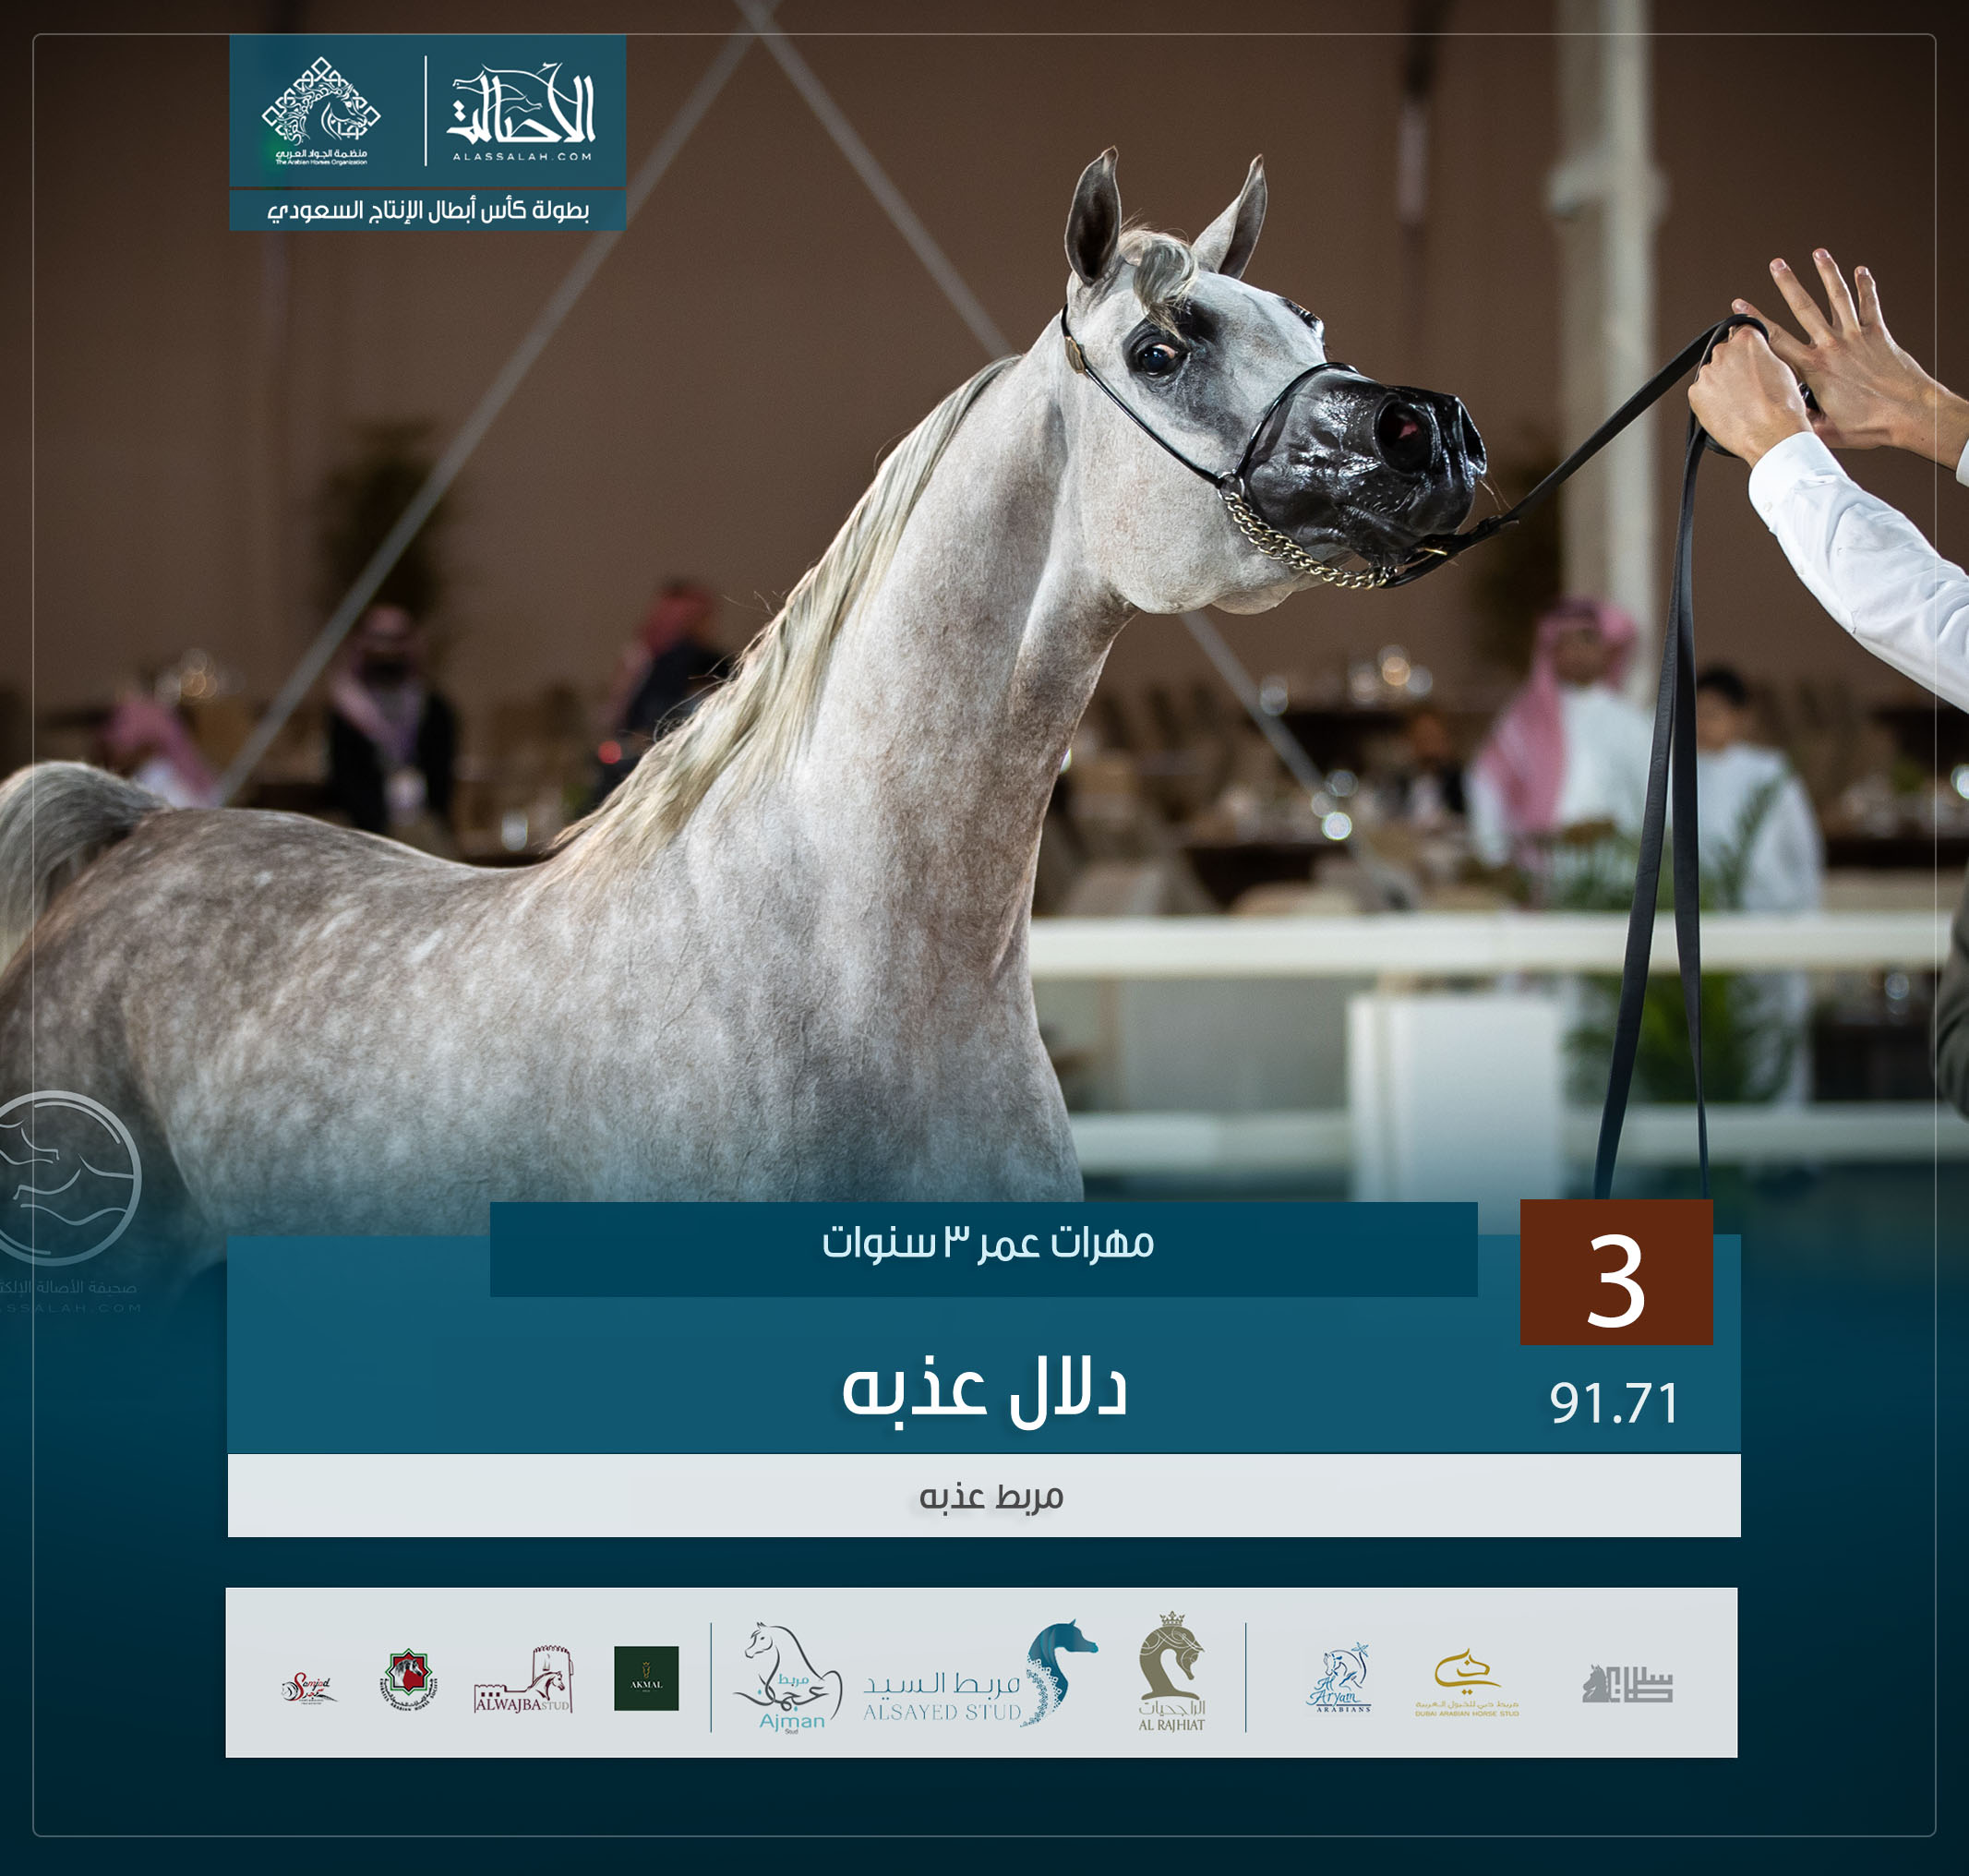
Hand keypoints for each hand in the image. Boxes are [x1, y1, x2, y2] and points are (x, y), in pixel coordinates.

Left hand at [1688, 326, 1812, 465]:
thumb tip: (1753, 356)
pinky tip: (1725, 412)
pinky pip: (1700, 394)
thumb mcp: (1781, 367)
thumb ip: (1761, 354)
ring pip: (1712, 376)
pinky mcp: (1696, 393)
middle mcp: (1725, 351)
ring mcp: (1708, 373)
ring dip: (1720, 385)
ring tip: (1738, 404)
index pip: (1740, 333)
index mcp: (1748, 340)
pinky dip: (1708, 402)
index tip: (1746, 360)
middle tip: (1744, 389)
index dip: (1745, 349)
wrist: (1772, 434)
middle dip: (1732, 368)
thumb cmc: (1783, 406)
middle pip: (1724, 355)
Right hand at [1732, 251, 1968, 465]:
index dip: (1756, 323)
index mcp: (1814, 369)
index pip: (1777, 340)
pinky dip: (1867, 285)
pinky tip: (1862, 270)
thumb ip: (1803, 422)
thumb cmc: (1870, 425)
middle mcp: (1832, 346)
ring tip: (1818, 253)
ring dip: (1827, 273)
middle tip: (1776, 264)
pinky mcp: (1879, 334)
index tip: (1741, 306)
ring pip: (1838, 297)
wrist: (1910, 413)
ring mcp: (1857, 337)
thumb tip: (1786, 422)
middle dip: (1788, 283)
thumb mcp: (1826, 431)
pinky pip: (1871, 304)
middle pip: (1805, 308)